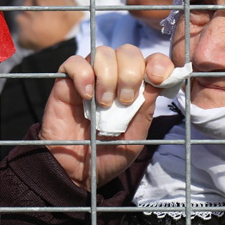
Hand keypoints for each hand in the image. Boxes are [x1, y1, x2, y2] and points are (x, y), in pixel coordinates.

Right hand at [39, 45, 174, 189]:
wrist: (74, 173)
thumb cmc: (106, 155)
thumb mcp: (134, 138)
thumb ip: (144, 112)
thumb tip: (155, 84)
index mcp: (135, 89)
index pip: (152, 61)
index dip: (159, 63)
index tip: (158, 78)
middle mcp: (114, 78)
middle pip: (128, 51)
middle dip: (132, 72)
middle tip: (125, 100)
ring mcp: (90, 78)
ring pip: (103, 52)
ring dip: (108, 76)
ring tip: (105, 103)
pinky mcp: (66, 83)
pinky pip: (74, 62)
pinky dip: (84, 75)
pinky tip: (86, 96)